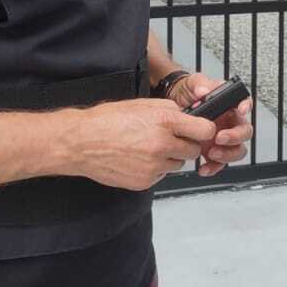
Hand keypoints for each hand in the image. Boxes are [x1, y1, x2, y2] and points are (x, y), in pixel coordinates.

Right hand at [71, 97, 219, 190]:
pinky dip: (154, 168)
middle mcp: (162, 145)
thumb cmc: (107, 121)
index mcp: (164, 122)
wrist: (81, 142)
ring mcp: (153, 166)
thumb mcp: (142, 105)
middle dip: (185, 144)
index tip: (200, 130)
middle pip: (193, 150)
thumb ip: (169, 110)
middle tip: (169, 139)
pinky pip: (160, 175)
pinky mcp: (145, 181)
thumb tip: (187, 117)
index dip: (203, 130)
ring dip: (169, 157)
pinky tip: (138, 158)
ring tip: (147, 147)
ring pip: (177, 164)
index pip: (204, 130)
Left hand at [167, 71, 253, 176]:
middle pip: (245, 132)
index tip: (242, 110)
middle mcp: (229, 122)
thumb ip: (199, 84)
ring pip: (237, 150)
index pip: (245, 103)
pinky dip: (213, 167)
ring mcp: (222, 138)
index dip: (246, 106)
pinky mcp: (213, 150)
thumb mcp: (192, 83)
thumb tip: (204, 90)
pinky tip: (204, 168)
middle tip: (220, 138)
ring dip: (227, 155)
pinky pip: (219, 163)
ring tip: (212, 153)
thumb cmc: (187, 94)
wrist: (172, 109)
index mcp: (229, 105)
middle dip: (235, 137)